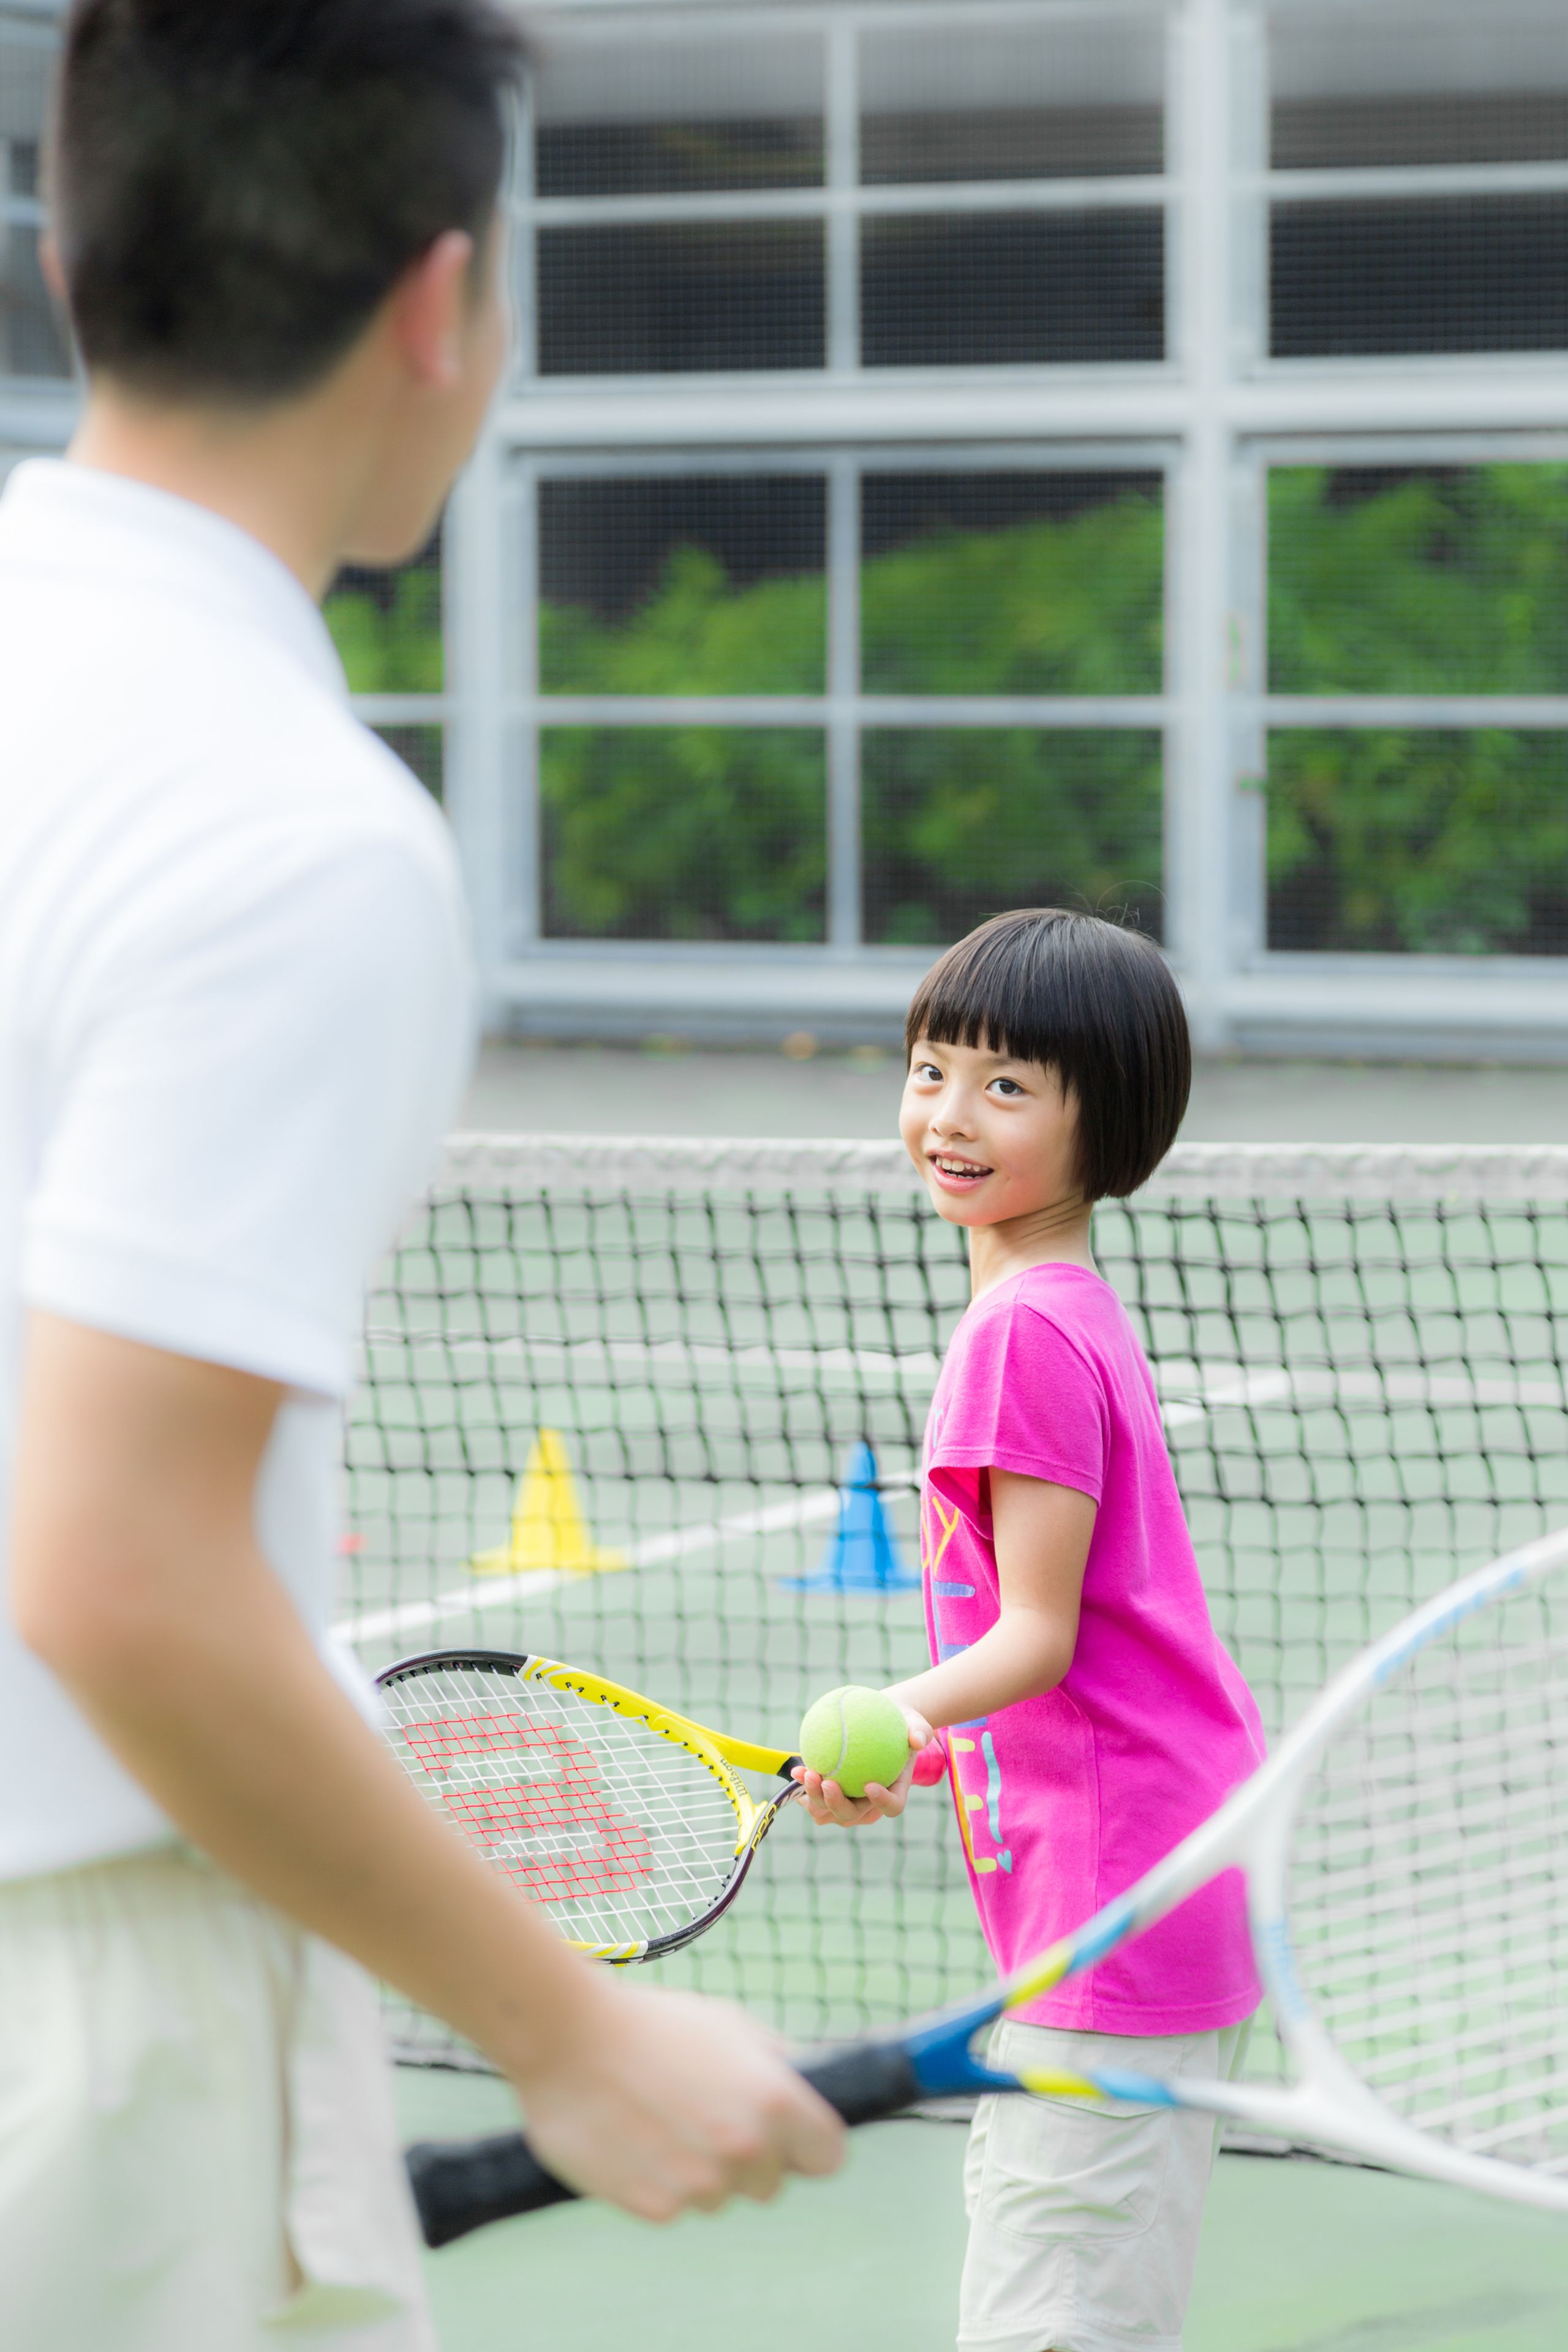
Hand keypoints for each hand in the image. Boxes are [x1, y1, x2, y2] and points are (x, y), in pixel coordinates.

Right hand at [504, 1976, 844, 2222]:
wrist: (568, 2038)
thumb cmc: (653, 2024)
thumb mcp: (729, 2028)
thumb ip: (775, 2067)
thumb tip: (807, 2092)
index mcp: (776, 2101)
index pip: (828, 2156)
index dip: (808, 2147)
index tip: (789, 2140)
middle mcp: (747, 2149)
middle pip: (772, 2184)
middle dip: (750, 2159)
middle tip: (705, 2116)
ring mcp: (701, 2185)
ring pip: (721, 2198)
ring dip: (701, 2171)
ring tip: (662, 2120)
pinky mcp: (656, 2209)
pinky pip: (675, 2207)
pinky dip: (661, 2183)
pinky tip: (636, 2141)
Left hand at [793, 1701, 934, 1827]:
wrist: (880, 1723)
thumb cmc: (901, 1723)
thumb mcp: (915, 1722)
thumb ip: (918, 1730)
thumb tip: (917, 1739)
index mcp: (895, 1790)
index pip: (892, 1806)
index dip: (881, 1802)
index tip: (869, 1784)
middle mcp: (870, 1802)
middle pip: (853, 1814)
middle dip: (837, 1803)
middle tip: (827, 1782)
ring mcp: (849, 1800)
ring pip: (829, 1811)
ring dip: (816, 1798)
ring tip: (807, 1775)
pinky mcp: (831, 1793)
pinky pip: (816, 1797)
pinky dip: (804, 1787)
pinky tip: (796, 1769)